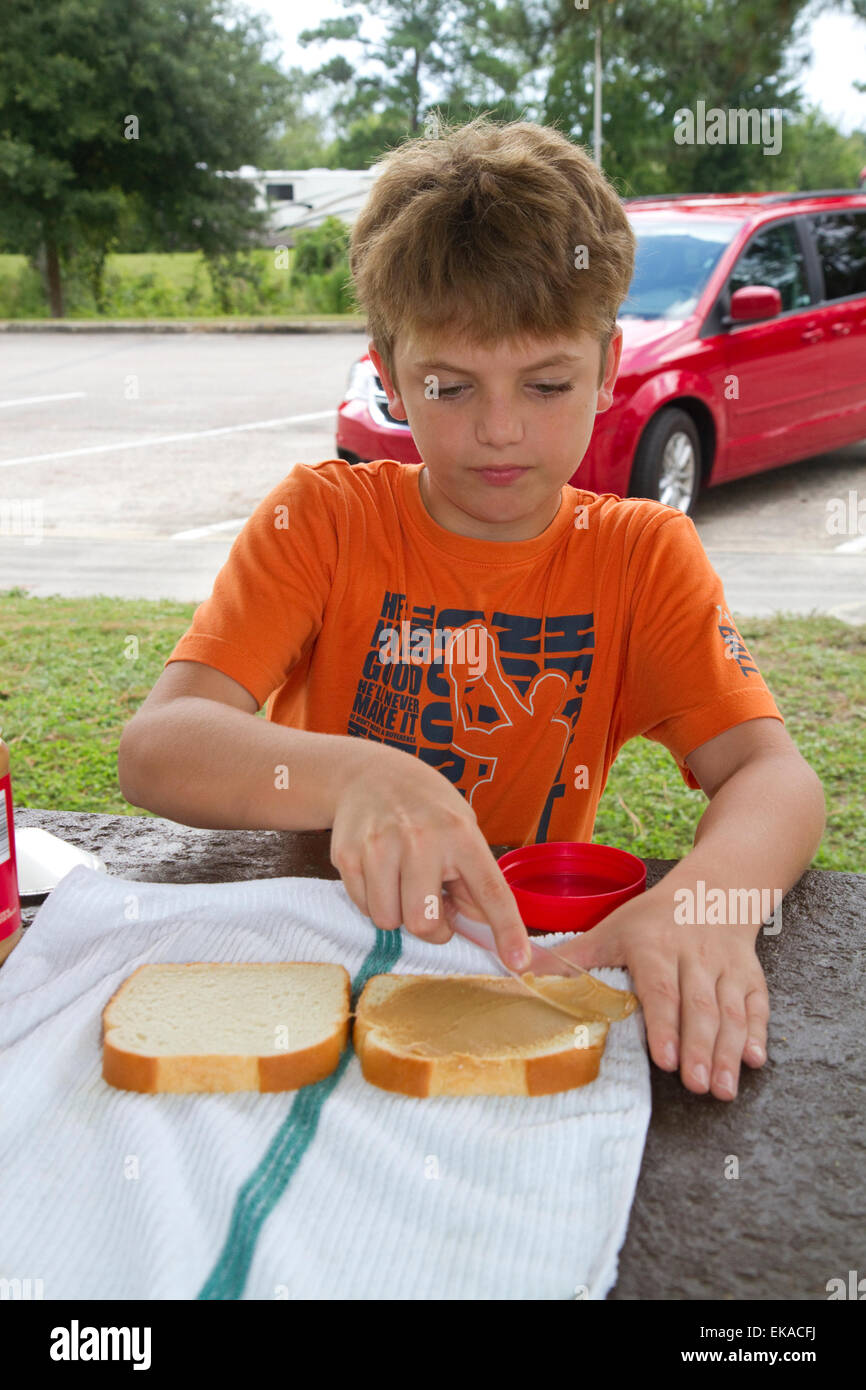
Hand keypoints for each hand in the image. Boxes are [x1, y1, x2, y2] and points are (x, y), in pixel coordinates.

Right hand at [330, 744, 531, 968]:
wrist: (370, 775)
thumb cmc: (426, 809)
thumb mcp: (463, 829)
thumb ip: (474, 877)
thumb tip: (480, 922)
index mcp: (461, 836)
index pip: (491, 892)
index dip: (507, 930)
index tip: (519, 962)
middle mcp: (421, 840)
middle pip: (424, 923)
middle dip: (431, 926)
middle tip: (433, 903)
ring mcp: (380, 847)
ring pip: (388, 921)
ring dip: (399, 913)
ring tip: (403, 881)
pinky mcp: (348, 855)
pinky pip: (363, 908)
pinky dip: (374, 901)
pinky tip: (380, 872)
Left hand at [554, 893, 768, 1099]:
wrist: (712, 890)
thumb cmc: (652, 919)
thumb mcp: (609, 930)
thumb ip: (571, 959)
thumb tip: (522, 975)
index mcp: (654, 946)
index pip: (661, 989)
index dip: (665, 1025)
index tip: (666, 1061)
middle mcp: (694, 956)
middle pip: (699, 1006)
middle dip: (700, 1049)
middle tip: (697, 1086)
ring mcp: (725, 966)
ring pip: (731, 1011)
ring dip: (728, 1051)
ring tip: (722, 1088)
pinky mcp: (750, 975)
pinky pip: (758, 1005)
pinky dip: (758, 1033)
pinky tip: (755, 1061)